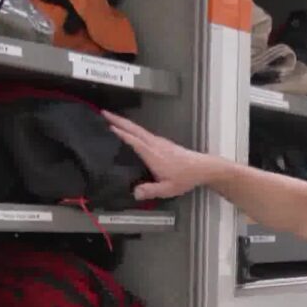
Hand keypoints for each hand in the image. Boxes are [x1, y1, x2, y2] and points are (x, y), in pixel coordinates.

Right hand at [103, 110, 217, 199]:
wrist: (201, 168)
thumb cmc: (185, 177)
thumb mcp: (168, 188)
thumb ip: (151, 190)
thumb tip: (135, 193)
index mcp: (153, 154)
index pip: (134, 141)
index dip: (121, 133)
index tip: (108, 126)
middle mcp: (155, 144)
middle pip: (134, 129)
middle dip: (118, 120)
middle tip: (104, 113)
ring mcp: (159, 142)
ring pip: (138, 129)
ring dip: (125, 122)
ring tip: (112, 119)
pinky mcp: (162, 143)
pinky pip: (143, 132)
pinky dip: (133, 128)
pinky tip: (130, 131)